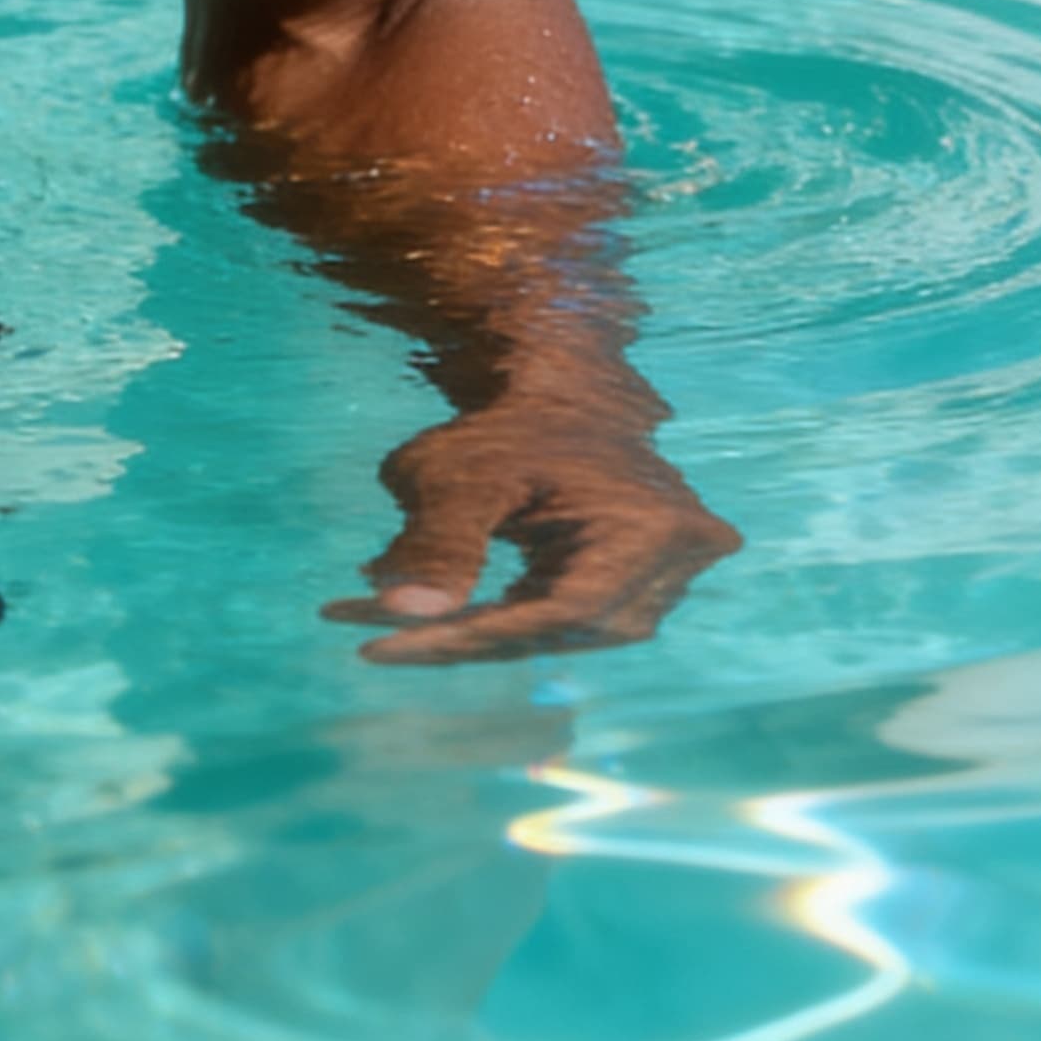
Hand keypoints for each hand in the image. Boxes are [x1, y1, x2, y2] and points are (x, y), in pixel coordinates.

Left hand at [332, 387, 739, 667]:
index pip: (554, 612)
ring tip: (379, 621)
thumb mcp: (459, 471)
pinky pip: (562, 623)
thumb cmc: (508, 424)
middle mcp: (677, 564)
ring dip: (471, 637)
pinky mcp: (646, 587)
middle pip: (554, 631)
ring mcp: (670, 579)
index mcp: (653, 529)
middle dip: (454, 639)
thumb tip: (401, 613)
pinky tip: (434, 618)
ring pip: (554, 636)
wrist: (562, 391)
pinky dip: (496, 625)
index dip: (466, 639)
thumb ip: (437, 542)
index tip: (377, 649)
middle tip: (363, 635)